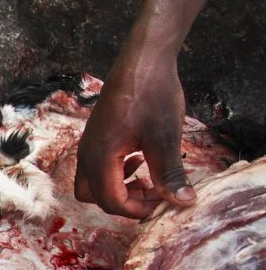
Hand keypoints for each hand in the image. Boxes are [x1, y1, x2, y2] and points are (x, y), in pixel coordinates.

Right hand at [75, 53, 195, 218]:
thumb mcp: (165, 139)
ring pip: (93, 182)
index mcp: (99, 159)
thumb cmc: (152, 95)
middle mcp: (87, 155)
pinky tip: (138, 158)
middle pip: (94, 197)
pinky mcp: (96, 135)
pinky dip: (115, 172)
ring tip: (146, 178)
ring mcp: (89, 144)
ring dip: (118, 188)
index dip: (137, 209)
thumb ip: (169, 174)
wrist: (142, 59)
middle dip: (123, 202)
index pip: (111, 202)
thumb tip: (182, 202)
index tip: (163, 202)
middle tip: (152, 193)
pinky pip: (97, 166)